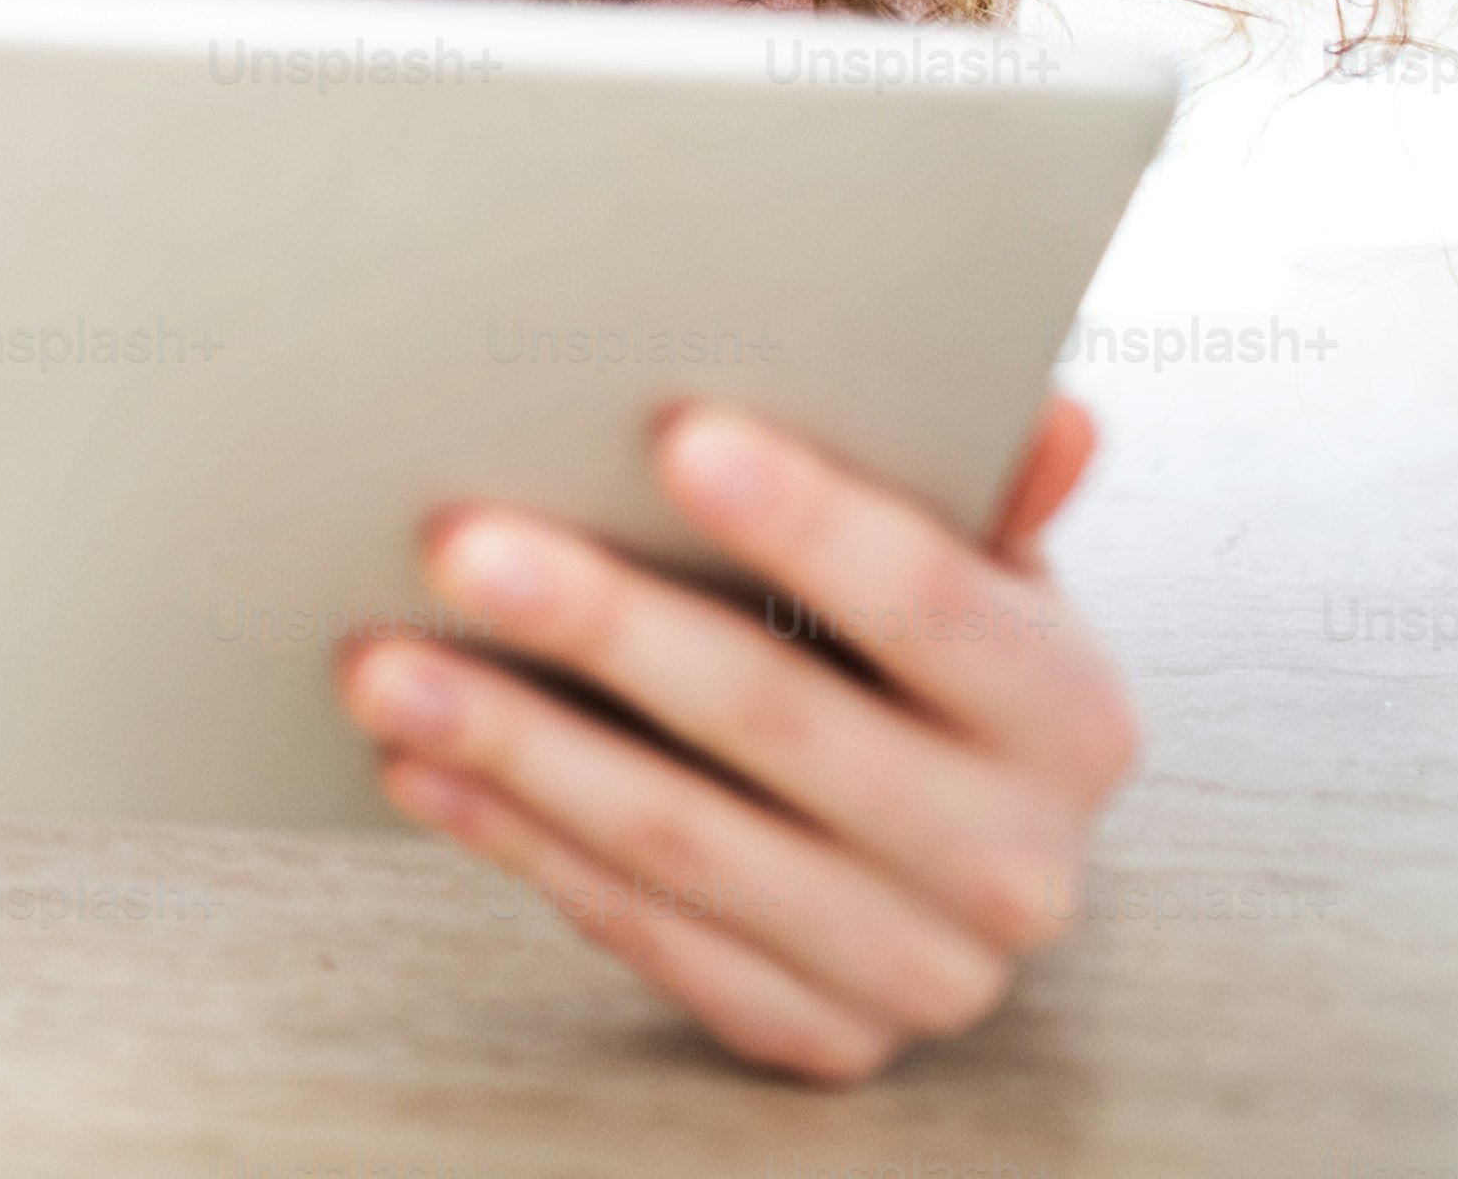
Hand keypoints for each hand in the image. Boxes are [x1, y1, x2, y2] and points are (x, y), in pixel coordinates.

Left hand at [339, 392, 1134, 1084]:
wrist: (952, 856)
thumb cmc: (927, 663)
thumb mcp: (982, 568)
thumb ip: (982, 483)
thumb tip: (1046, 418)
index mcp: (1070, 717)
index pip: (937, 603)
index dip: (812, 523)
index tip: (675, 434)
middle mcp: (1017, 863)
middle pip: (785, 727)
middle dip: (611, 627)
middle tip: (462, 542)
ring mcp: (921, 971)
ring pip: (686, 846)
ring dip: (520, 747)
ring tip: (387, 662)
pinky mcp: (819, 1039)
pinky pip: (644, 933)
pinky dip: (518, 842)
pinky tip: (424, 764)